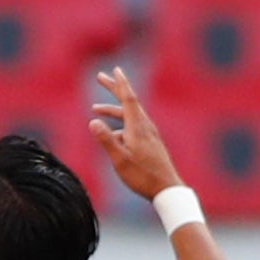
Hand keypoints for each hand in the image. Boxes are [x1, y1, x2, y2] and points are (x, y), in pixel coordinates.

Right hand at [89, 67, 182, 200]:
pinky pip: (132, 127)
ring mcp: (149, 134)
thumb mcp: (120, 160)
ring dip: (113, 110)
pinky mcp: (150, 142)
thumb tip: (92, 121)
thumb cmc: (142, 176)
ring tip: (96, 110)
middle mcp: (145, 127)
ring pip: (129, 115)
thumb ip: (106, 140)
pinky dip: (119, 125)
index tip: (115, 70)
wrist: (166, 189)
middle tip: (101, 77)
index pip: (128, 99)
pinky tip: (112, 137)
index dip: (120, 84)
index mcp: (137, 127)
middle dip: (114, 89)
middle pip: (128, 102)